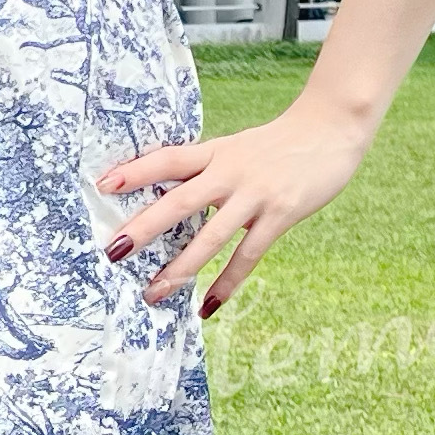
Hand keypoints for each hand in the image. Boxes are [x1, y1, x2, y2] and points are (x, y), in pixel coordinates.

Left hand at [96, 98, 373, 310]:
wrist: (332, 128)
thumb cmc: (281, 143)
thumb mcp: (238, 148)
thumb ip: (210, 170)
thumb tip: (173, 196)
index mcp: (216, 153)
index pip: (167, 159)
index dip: (135, 171)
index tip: (102, 185)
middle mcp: (229, 172)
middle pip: (178, 201)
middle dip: (143, 229)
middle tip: (112, 252)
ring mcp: (255, 195)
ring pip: (209, 236)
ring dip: (179, 268)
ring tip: (153, 293)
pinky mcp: (280, 214)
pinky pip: (248, 255)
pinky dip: (227, 283)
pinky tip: (208, 306)